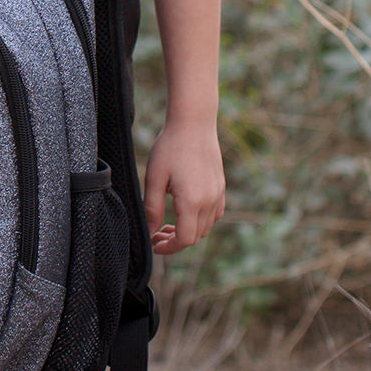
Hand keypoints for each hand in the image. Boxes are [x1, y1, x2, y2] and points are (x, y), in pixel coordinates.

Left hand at [142, 118, 224, 255]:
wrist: (194, 123)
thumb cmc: (170, 147)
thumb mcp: (154, 178)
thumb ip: (151, 208)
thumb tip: (150, 231)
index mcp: (192, 201)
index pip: (185, 240)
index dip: (169, 248)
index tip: (155, 244)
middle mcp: (209, 201)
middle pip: (196, 236)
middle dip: (175, 241)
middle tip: (156, 233)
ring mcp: (218, 194)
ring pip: (206, 227)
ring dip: (188, 231)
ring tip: (168, 223)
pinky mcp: (221, 186)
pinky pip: (215, 213)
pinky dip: (201, 220)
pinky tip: (185, 211)